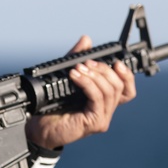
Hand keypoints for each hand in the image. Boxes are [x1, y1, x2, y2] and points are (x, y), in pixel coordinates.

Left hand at [25, 35, 136, 149]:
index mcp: (104, 101)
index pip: (127, 89)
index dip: (127, 75)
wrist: (40, 127)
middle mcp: (106, 110)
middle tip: (87, 63)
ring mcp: (102, 118)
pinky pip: (97, 98)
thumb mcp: (68, 77)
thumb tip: (86, 40)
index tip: (116, 62)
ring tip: (78, 69)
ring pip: (110, 91)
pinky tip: (75, 77)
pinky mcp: (94, 122)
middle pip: (119, 86)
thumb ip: (78, 59)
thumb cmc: (54, 106)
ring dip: (95, 75)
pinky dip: (87, 84)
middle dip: (104, 70)